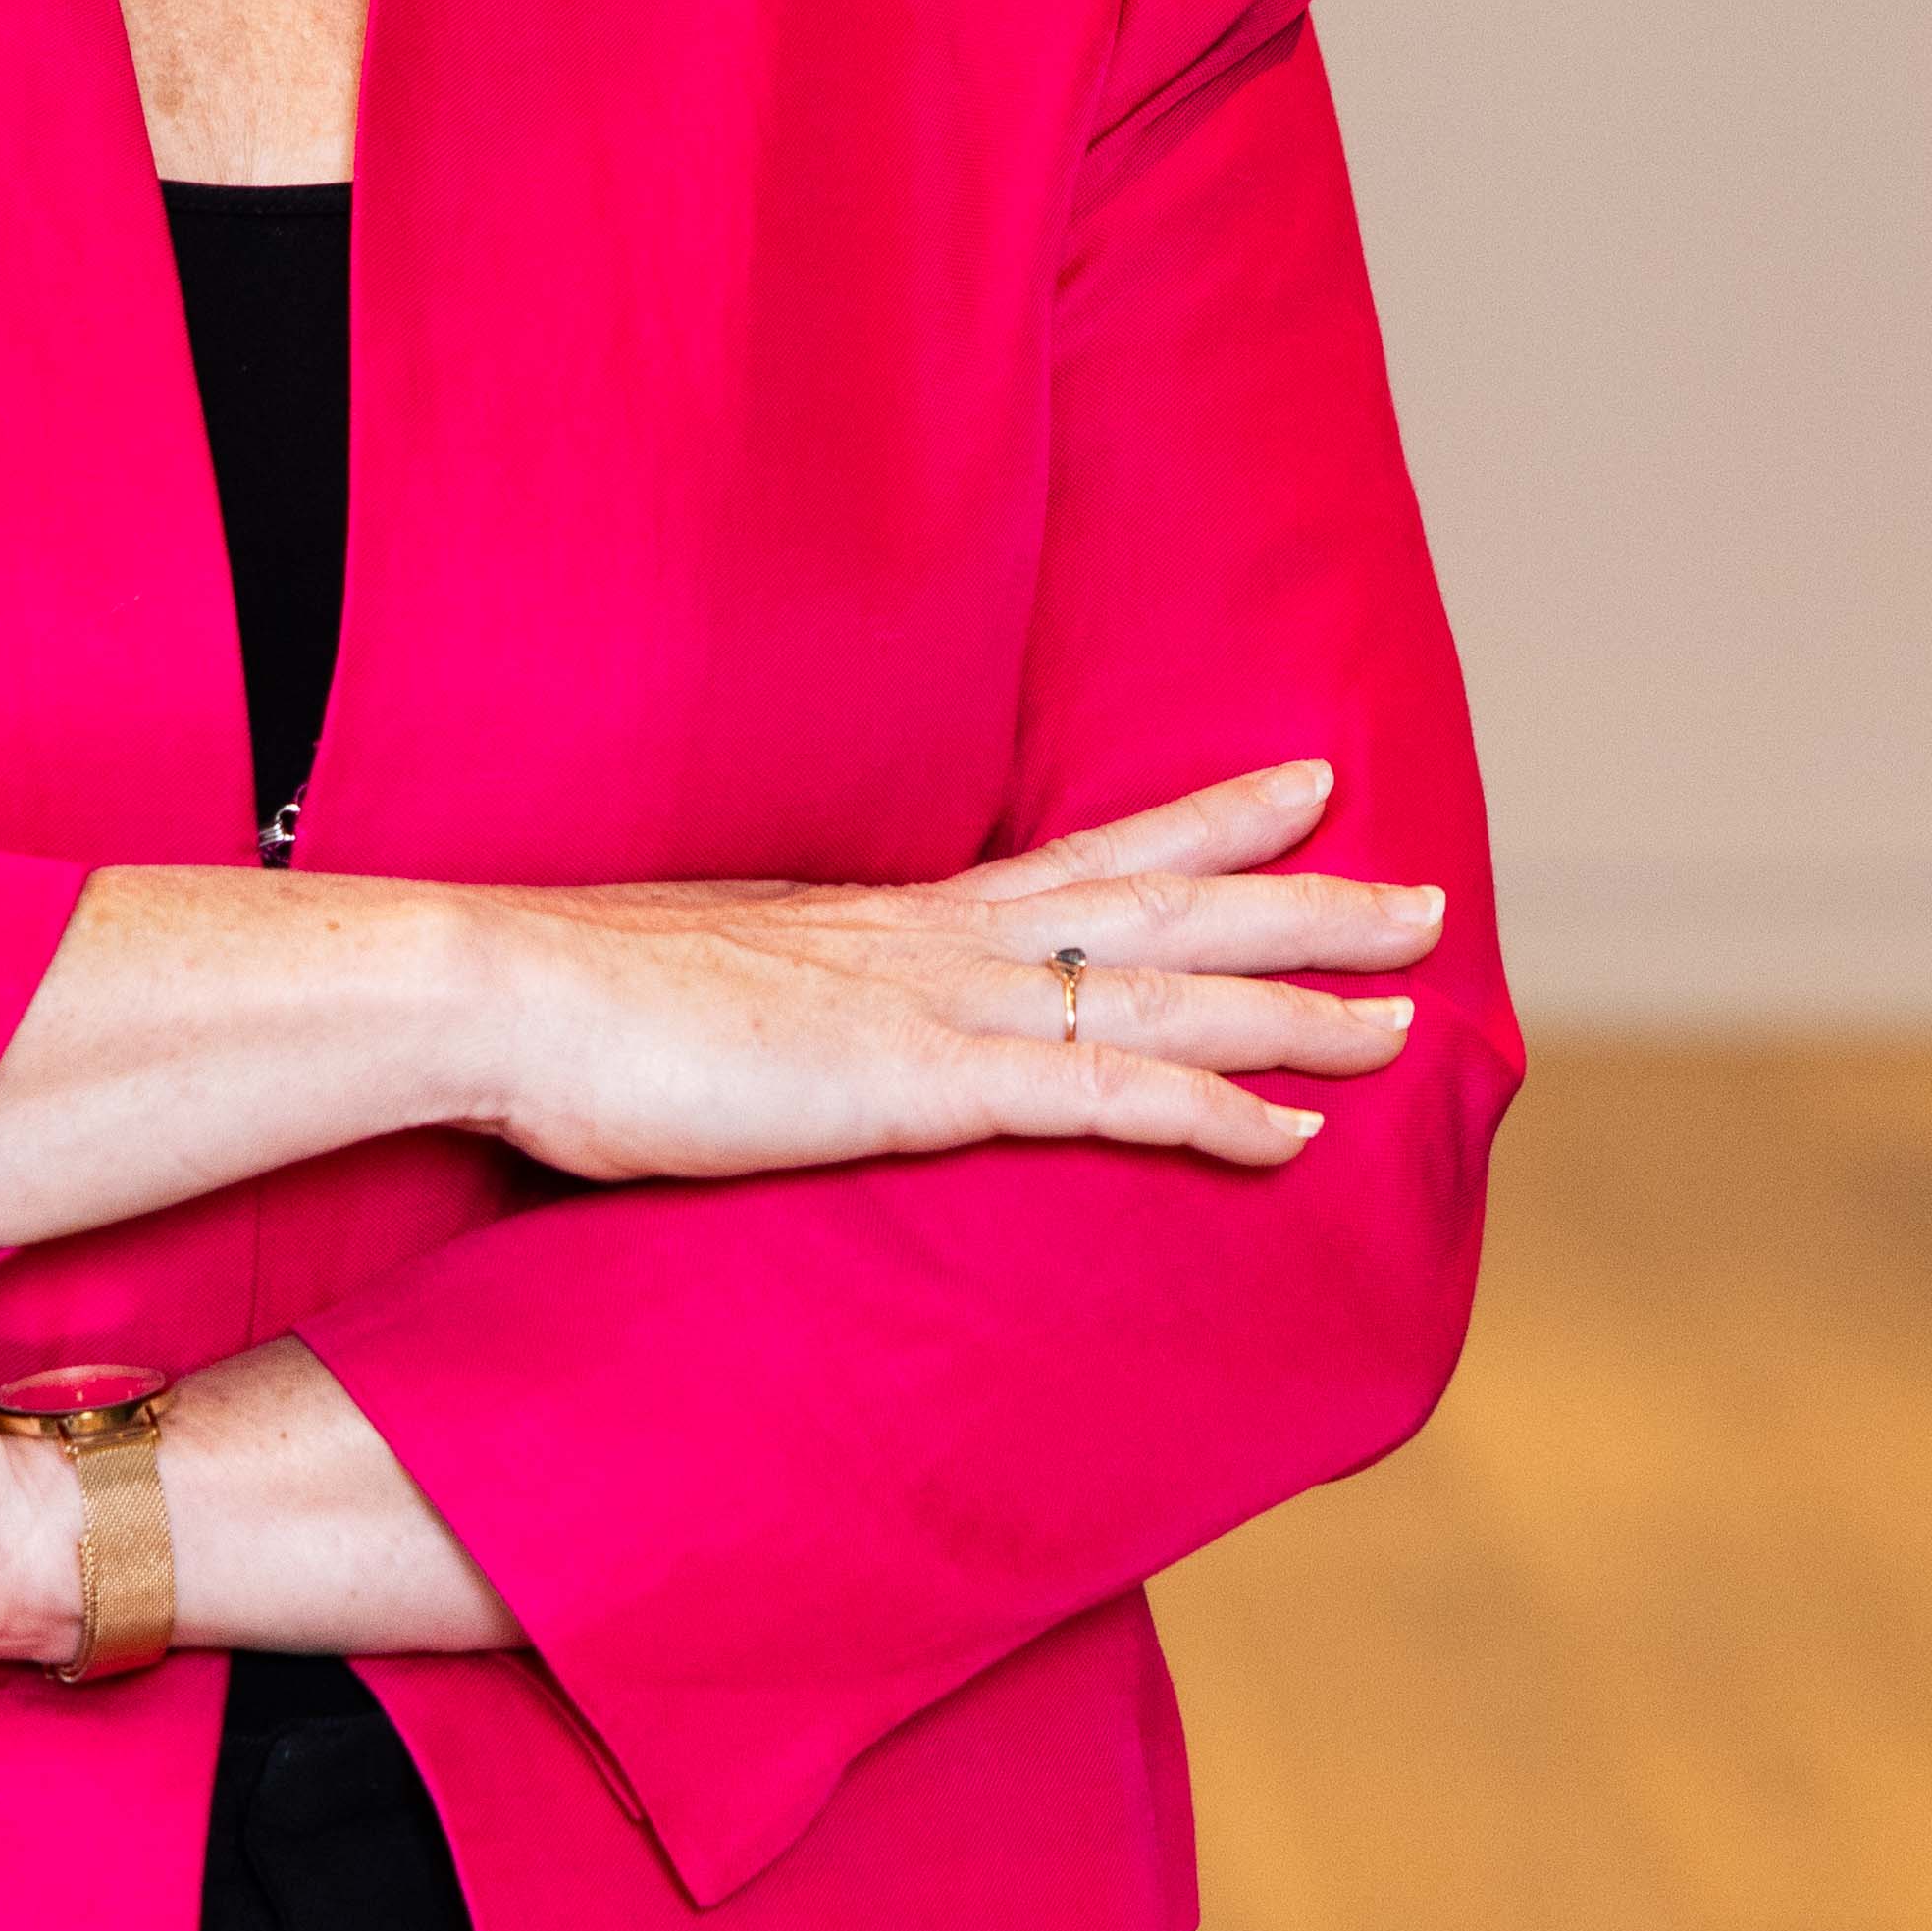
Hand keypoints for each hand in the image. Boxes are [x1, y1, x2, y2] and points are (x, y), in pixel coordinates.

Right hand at [457, 758, 1443, 1187]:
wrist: (506, 996)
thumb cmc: (580, 1011)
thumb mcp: (714, 989)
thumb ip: (788, 1012)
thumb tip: (803, 1037)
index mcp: (899, 920)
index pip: (1089, 856)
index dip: (1206, 823)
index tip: (1302, 789)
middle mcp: (945, 943)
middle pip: (1166, 907)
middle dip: (1304, 904)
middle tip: (1424, 895)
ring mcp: (943, 1008)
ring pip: (1168, 995)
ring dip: (1297, 1008)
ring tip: (1409, 1019)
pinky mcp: (925, 1085)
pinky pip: (1108, 1098)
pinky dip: (1212, 1113)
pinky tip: (1294, 1141)